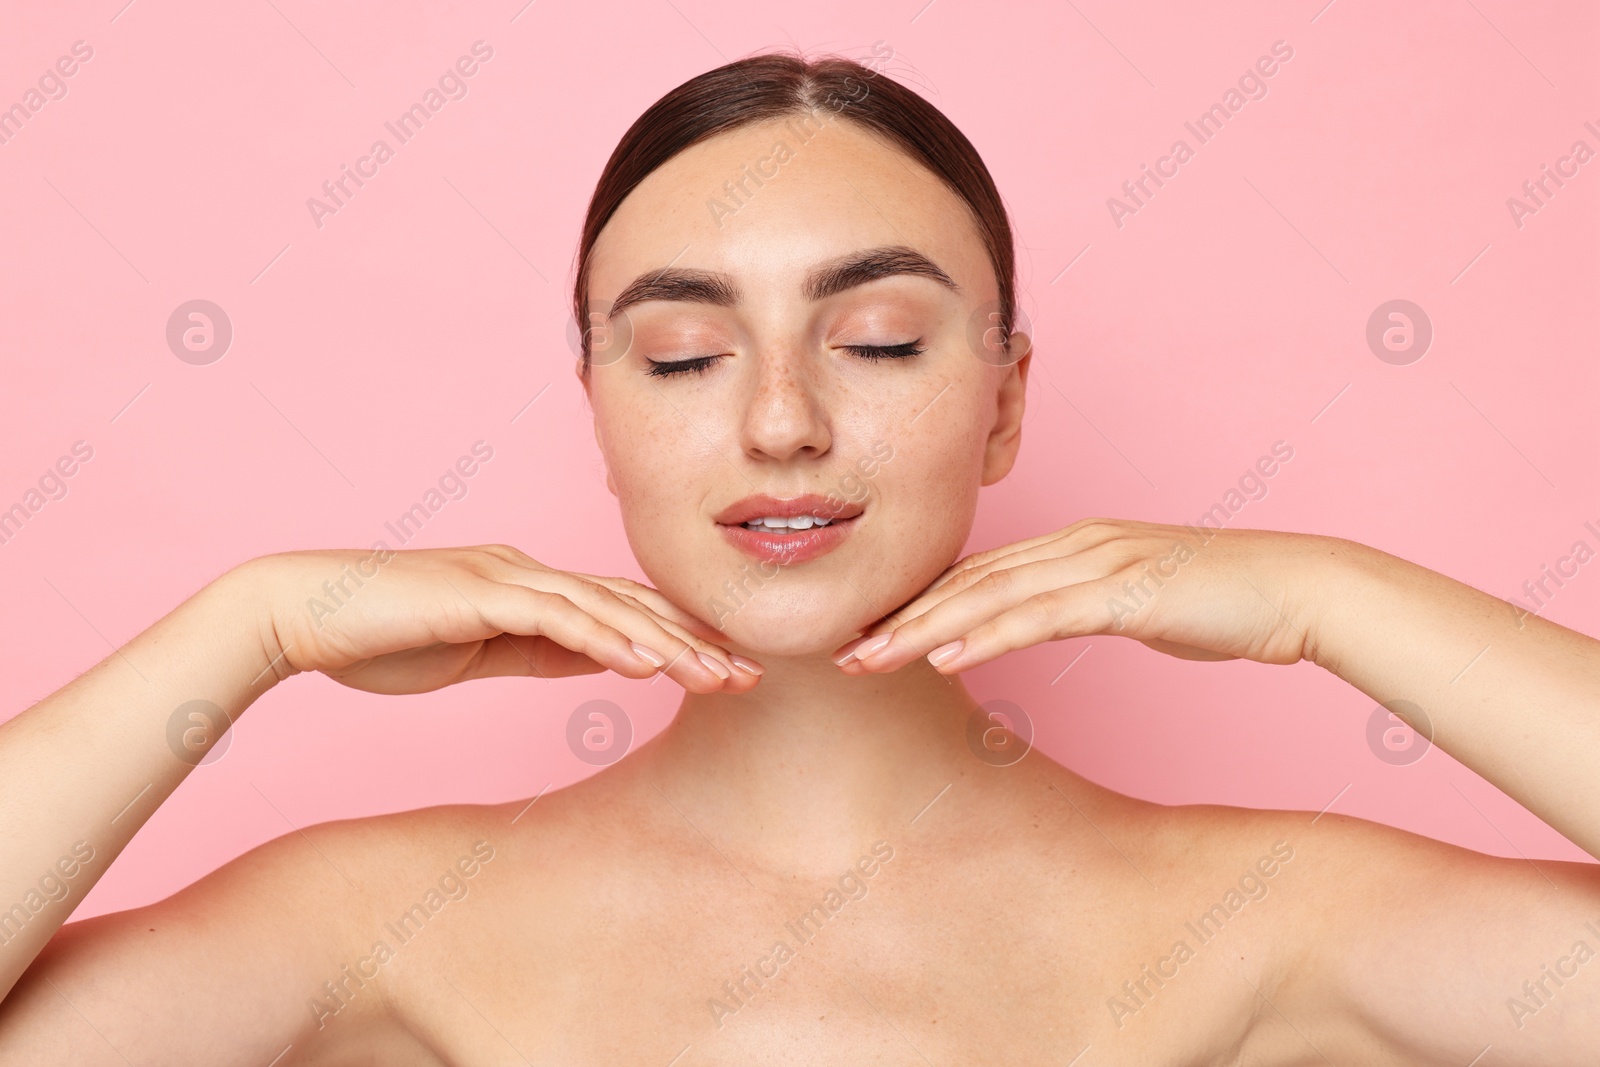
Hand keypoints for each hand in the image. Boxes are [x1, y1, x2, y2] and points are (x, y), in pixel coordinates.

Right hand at [243, 544, 761, 694]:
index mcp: (531, 585)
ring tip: (719, 676)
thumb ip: (542, 650)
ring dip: (668, 644)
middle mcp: (529, 571)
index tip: (728, 673)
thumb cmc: (382, 636)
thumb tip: (604, 660)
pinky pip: (557, 618)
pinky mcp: (480, 592)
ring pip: (608, 609)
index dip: (679, 641)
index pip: (623, 611)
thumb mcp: (481, 650)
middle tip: (751, 675)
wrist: (304, 614)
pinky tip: (646, 664)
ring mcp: (507, 576)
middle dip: (695, 641)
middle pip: (632, 605)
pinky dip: (606, 638)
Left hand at [833, 518, 1333, 673]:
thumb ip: (1088, 606)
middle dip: (899, 617)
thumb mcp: (1140, 601)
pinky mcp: (1125, 592)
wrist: (1299, 588)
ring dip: (922, 630)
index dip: (918, 604)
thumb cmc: (1224, 600)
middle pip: (967, 581)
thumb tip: (1048, 623)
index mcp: (1075, 545)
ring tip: (869, 658)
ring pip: (989, 596)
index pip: (978, 575)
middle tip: (841, 650)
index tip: (869, 635)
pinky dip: (986, 636)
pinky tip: (943, 659)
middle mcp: (1076, 545)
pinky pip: (1041, 617)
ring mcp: (1099, 563)